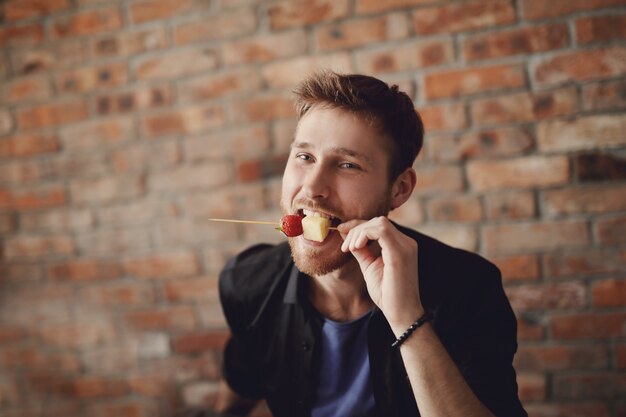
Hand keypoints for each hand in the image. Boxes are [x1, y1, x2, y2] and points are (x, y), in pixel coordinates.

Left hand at [338, 217, 423, 333]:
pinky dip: (364, 235)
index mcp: (401, 245)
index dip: (358, 226)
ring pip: (379, 223)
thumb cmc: (387, 293)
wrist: (401, 314)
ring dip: (359, 232)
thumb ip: (360, 249)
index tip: (342, 234)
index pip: (378, 225)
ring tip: (350, 249)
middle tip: (345, 247)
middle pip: (378, 221)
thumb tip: (345, 232)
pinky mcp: (401, 253)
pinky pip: (381, 231)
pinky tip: (356, 247)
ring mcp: (406, 246)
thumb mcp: (369, 266)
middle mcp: (406, 242)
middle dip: (357, 229)